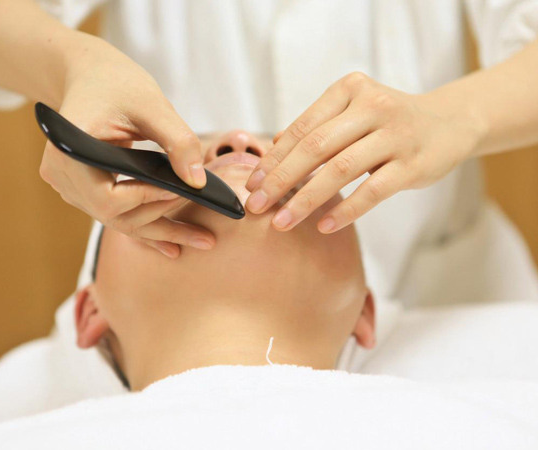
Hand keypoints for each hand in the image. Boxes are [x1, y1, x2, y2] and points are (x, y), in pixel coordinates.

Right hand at [39, 35, 213, 257]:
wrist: (90, 77)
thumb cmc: (117, 83)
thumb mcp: (152, 105)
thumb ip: (177, 140)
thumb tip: (198, 181)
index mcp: (71, 150)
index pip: (108, 196)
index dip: (147, 198)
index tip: (183, 193)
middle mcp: (62, 175)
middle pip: (114, 216)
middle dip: (162, 222)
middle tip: (205, 233)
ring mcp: (69, 187)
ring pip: (117, 220)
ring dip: (159, 231)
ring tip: (201, 240)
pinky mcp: (83, 191)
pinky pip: (116, 214)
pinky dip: (146, 226)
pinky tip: (174, 245)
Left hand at [245, 72, 485, 232]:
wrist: (449, 122)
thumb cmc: (389, 122)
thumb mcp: (354, 112)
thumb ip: (317, 126)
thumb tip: (273, 147)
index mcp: (350, 89)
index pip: (302, 128)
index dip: (274, 159)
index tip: (252, 185)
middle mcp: (373, 106)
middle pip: (315, 147)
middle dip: (281, 180)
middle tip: (257, 206)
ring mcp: (395, 134)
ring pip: (340, 169)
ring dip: (306, 199)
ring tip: (283, 222)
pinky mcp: (413, 163)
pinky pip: (373, 191)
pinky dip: (346, 210)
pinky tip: (324, 226)